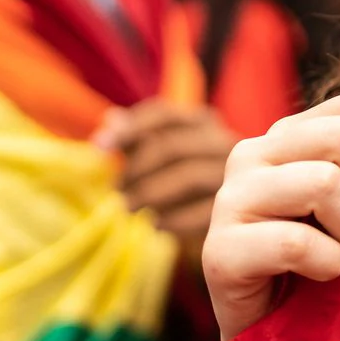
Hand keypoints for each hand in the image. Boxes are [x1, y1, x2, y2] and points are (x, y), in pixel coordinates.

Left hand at [95, 99, 236, 252]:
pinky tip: (156, 226)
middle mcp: (223, 142)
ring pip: (189, 177)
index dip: (131, 128)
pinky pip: (203, 212)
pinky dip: (173, 220)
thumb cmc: (186, 180)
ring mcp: (234, 174)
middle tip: (116, 189)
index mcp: (203, 122)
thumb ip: (137, 138)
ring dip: (151, 194)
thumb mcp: (162, 155)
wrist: (235, 216)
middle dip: (137, 169)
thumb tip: (110, 121)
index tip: (99, 147)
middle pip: (174, 147)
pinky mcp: (239, 207)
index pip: (164, 114)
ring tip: (128, 208)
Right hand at [202, 87, 339, 340]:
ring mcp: (230, 198)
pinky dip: (328, 265)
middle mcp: (254, 153)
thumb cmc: (326, 269)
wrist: (275, 340)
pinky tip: (319, 277)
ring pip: (324, 182)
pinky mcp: (220, 249)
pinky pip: (297, 242)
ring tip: (338, 254)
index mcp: (291, 136)